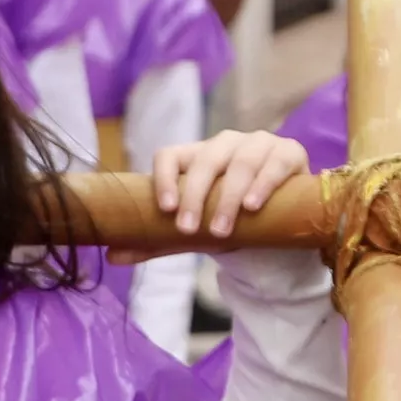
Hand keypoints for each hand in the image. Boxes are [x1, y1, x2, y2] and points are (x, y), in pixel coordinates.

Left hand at [154, 129, 311, 236]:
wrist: (281, 222)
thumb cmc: (232, 220)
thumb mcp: (196, 232)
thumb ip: (158, 241)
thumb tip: (111, 256)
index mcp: (197, 157)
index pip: (170, 156)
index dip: (164, 179)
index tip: (165, 210)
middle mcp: (226, 144)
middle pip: (205, 161)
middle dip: (195, 196)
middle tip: (189, 230)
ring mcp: (259, 144)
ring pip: (240, 163)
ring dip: (228, 197)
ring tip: (222, 229)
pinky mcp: (289, 153)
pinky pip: (275, 163)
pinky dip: (263, 183)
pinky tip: (252, 205)